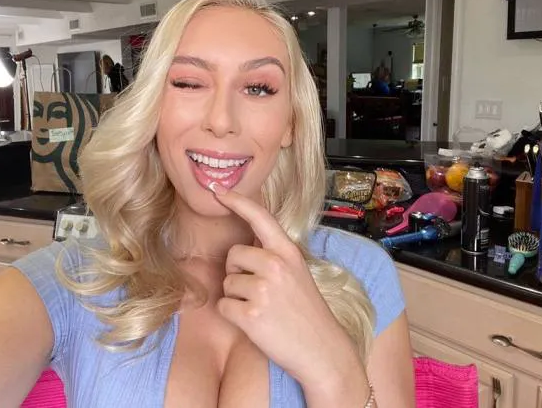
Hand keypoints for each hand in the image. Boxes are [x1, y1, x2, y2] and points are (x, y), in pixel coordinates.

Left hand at [209, 183, 365, 391]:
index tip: (218, 190)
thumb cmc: (307, 314)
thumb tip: (243, 249)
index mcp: (288, 253)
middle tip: (259, 292)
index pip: (260, 218)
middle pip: (233, 254)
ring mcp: (263, 289)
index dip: (237, 202)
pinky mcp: (251, 314)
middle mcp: (276, 265)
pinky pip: (224, 306)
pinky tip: (255, 323)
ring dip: (237, 297)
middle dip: (238, 271)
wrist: (323, 352)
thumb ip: (274, 258)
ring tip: (262, 309)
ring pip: (227, 282)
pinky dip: (233, 316)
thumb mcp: (298, 274)